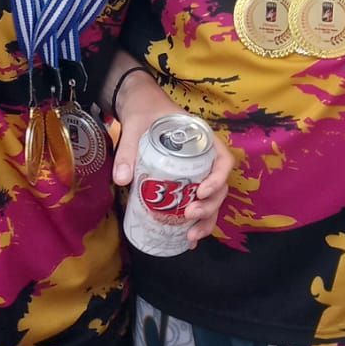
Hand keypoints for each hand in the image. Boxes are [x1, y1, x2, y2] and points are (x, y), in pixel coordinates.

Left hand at [111, 69, 233, 249]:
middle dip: (209, 206)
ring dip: (206, 219)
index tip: (200, 191)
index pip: (223, 160)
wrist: (138, 105)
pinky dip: (196, 222)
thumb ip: (128, 150)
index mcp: (202, 140)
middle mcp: (204, 158)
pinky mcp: (186, 182)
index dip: (218, 179)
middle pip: (220, 186)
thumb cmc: (144, 112)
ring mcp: (197, 172)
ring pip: (212, 199)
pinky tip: (187, 239)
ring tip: (191, 237)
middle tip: (190, 215)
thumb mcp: (136, 125)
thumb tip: (121, 180)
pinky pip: (198, 203)